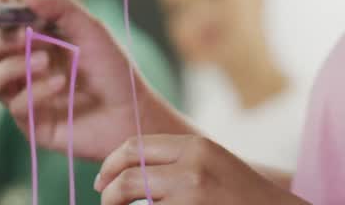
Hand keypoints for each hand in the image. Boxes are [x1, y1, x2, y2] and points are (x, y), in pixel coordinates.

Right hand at [0, 0, 189, 160]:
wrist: (132, 112)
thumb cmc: (113, 69)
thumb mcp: (91, 29)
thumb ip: (60, 7)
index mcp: (36, 41)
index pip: (1, 23)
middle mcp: (25, 67)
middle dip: (0, 40)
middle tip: (25, 37)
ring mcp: (25, 95)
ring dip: (14, 66)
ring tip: (46, 62)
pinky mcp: (30, 123)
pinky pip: (15, 105)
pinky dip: (35, 91)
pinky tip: (60, 85)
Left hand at [95, 135, 307, 204]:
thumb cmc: (242, 196)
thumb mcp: (211, 164)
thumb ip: (177, 161)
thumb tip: (129, 170)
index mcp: (195, 146)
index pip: (135, 146)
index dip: (111, 163)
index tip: (103, 180)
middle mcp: (192, 166)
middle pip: (129, 173)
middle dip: (108, 190)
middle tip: (104, 201)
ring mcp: (192, 194)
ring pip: (134, 199)